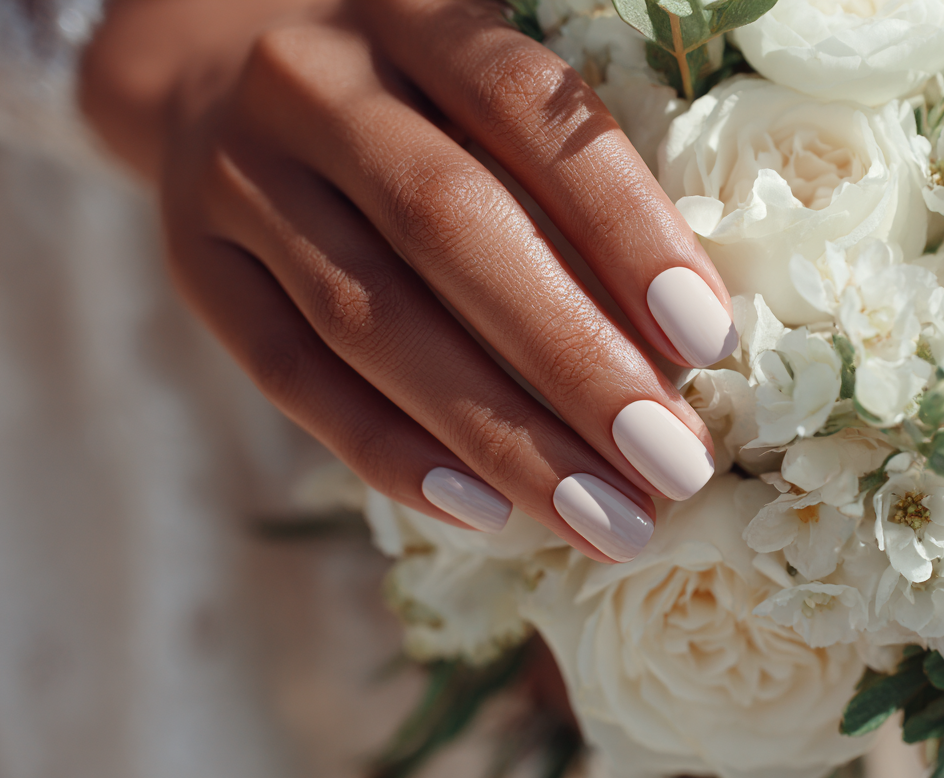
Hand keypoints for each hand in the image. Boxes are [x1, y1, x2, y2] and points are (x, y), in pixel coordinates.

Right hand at [80, 0, 737, 560]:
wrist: (215, 56)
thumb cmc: (409, 84)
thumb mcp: (475, 71)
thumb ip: (562, 161)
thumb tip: (685, 330)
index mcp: (409, 9)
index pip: (524, 108)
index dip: (622, 223)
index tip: (706, 338)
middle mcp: (311, 80)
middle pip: (447, 227)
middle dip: (572, 361)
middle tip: (673, 466)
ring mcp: (236, 174)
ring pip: (370, 318)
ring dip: (498, 434)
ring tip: (604, 518)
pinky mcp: (195, 264)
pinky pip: (288, 372)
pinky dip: (387, 450)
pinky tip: (485, 511)